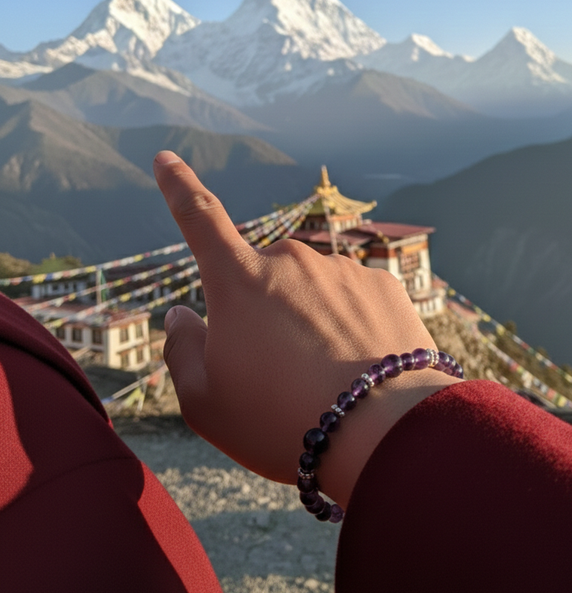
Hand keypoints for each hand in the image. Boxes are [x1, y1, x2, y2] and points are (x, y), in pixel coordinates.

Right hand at [153, 151, 462, 507]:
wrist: (384, 435)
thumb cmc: (281, 422)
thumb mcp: (204, 402)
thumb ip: (181, 350)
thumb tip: (182, 312)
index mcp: (239, 281)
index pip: (199, 219)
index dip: (178, 186)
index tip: (166, 157)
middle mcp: (290, 260)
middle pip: (262, 280)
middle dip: (261, 314)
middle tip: (277, 376)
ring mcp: (341, 269)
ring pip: (310, 293)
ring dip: (309, 323)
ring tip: (323, 383)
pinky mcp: (384, 285)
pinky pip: (352, 301)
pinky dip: (349, 328)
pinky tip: (358, 370)